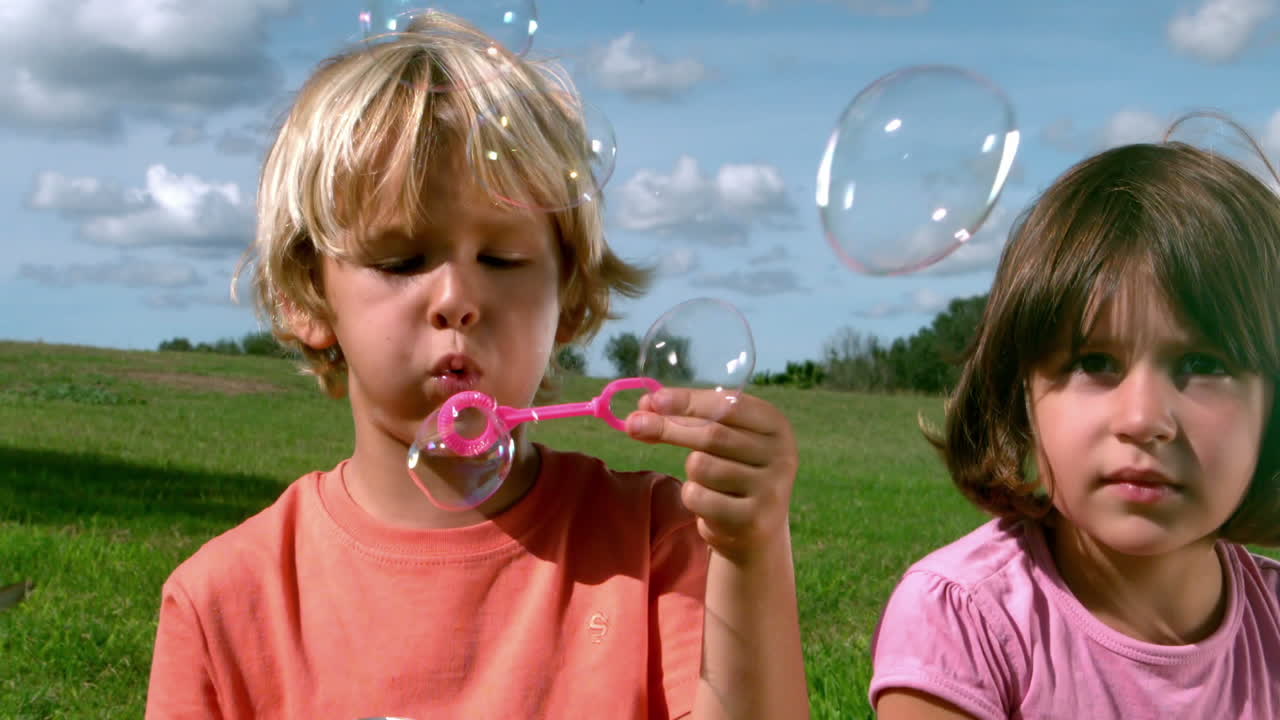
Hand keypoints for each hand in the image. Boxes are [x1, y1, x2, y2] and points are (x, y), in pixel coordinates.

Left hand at [625, 388, 797, 562]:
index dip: (688, 401)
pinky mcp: (752, 520)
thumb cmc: (733, 471)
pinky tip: (709, 504)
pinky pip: (699, 497)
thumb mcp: (721, 439)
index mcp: (776, 425)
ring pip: (701, 466)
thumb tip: (643, 407)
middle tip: (634, 424)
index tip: (652, 400)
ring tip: (707, 482)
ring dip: (690, 472)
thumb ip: (689, 419)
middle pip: (712, 434)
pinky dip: (692, 497)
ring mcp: (770, 489)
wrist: (756, 528)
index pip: (729, 405)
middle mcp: (781, 455)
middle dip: (668, 427)